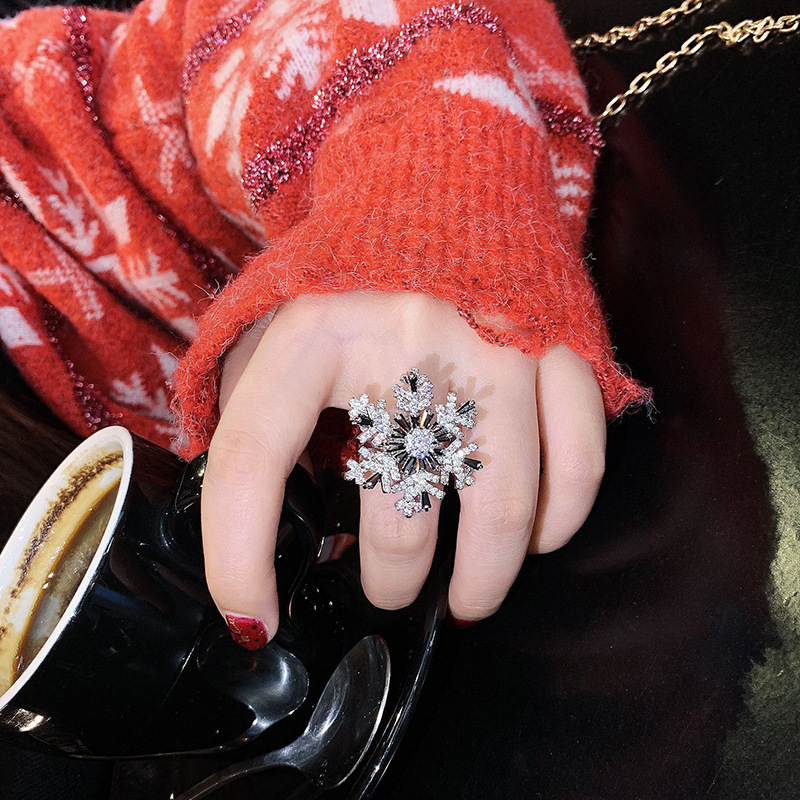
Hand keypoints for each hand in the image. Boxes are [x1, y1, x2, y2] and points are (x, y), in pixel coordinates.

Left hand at [202, 291, 604, 645]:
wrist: (442, 175)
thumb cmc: (349, 267)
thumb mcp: (270, 320)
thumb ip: (248, 408)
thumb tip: (259, 513)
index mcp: (313, 331)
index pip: (253, 462)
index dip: (240, 558)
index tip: (252, 619)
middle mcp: (406, 343)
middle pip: (398, 513)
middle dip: (388, 580)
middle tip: (385, 589)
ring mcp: (496, 348)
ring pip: (502, 511)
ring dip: (481, 579)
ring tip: (465, 598)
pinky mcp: (560, 348)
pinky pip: (578, 464)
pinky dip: (558, 521)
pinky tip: (536, 538)